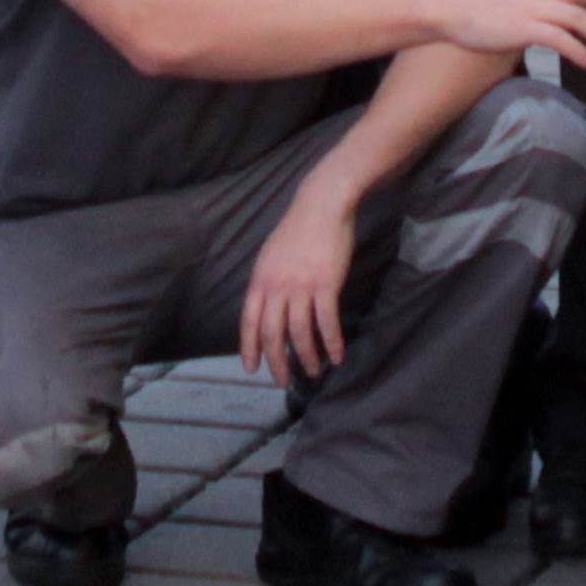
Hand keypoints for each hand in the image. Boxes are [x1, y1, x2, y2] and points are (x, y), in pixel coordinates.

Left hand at [237, 187, 357, 387]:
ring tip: (314, 372)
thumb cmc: (298, 229)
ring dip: (306, 357)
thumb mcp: (271, 255)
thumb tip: (268, 307)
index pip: (249, 321)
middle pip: (272, 333)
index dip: (249, 347)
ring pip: (300, 333)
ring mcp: (301, 287)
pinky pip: (326, 322)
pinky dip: (331, 343)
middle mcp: (276, 287)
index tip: (252, 368)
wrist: (321, 205)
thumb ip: (268, 282)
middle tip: (282, 381)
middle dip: (276, 361)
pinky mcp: (325, 285)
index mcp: (260, 279)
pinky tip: (336, 356)